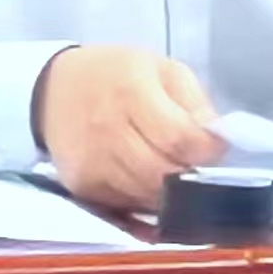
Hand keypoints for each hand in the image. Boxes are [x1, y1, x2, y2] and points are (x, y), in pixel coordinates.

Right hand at [32, 47, 223, 210]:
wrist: (55, 91)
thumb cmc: (116, 75)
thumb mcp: (161, 69)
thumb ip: (194, 102)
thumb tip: (217, 139)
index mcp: (131, 91)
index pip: (179, 138)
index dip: (207, 150)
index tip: (216, 147)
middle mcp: (108, 130)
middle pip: (165, 174)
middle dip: (192, 175)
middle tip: (199, 164)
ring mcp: (92, 163)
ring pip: (149, 196)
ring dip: (172, 192)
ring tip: (176, 170)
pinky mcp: (83, 187)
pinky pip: (129, 204)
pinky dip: (148, 199)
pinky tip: (150, 179)